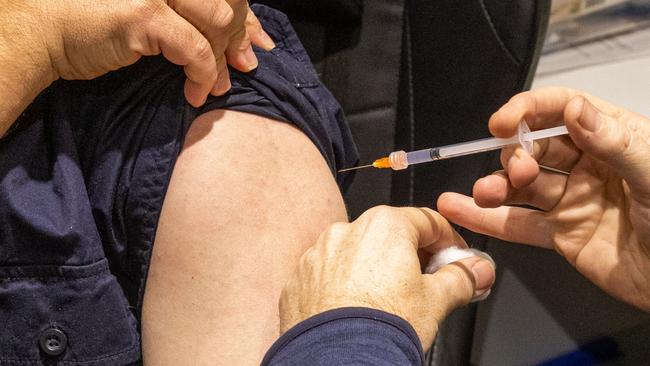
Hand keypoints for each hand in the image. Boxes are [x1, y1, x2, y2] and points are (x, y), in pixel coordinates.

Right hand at [1, 0, 273, 106]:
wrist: (41, 31)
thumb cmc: (92, 20)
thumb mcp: (150, 8)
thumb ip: (190, 15)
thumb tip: (242, 40)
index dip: (247, 17)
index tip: (257, 44)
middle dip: (240, 36)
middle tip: (242, 66)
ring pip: (218, 21)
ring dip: (223, 59)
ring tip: (217, 84)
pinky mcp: (144, 14)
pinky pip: (195, 49)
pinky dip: (203, 74)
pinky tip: (196, 92)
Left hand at [279, 206, 495, 347]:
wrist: (337, 361)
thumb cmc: (382, 328)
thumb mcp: (437, 301)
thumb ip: (462, 278)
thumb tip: (478, 271)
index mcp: (385, 225)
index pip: (428, 221)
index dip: (449, 241)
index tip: (456, 259)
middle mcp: (347, 231)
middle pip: (391, 234)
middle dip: (412, 255)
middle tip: (428, 283)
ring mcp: (319, 253)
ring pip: (357, 252)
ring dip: (375, 267)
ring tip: (389, 300)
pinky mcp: (300, 277)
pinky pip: (330, 272)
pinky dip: (345, 283)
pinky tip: (356, 307)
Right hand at [437, 86, 649, 310]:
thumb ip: (613, 142)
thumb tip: (575, 108)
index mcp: (612, 138)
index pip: (562, 109)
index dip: (529, 110)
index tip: (503, 122)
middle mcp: (587, 165)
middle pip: (535, 147)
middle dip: (515, 155)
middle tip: (517, 172)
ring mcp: (572, 200)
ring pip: (522, 186)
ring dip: (496, 185)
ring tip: (483, 193)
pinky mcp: (561, 234)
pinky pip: (518, 223)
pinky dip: (487, 218)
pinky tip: (459, 209)